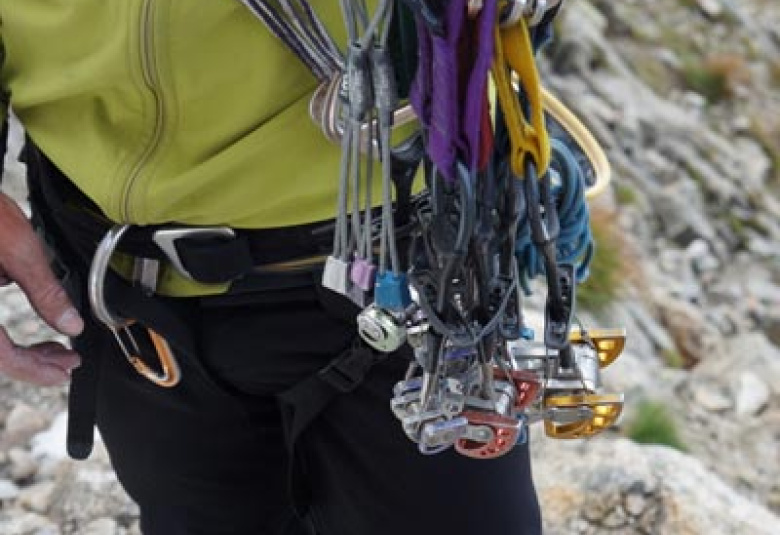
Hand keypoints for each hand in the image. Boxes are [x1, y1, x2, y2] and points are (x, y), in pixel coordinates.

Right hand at [0, 192, 83, 385]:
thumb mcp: (18, 249)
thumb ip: (46, 292)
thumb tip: (71, 325)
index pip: (1, 357)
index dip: (36, 370)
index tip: (66, 370)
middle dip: (31, 363)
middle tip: (65, 363)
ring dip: (17, 352)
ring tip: (53, 350)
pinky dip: (1, 335)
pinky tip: (24, 331)